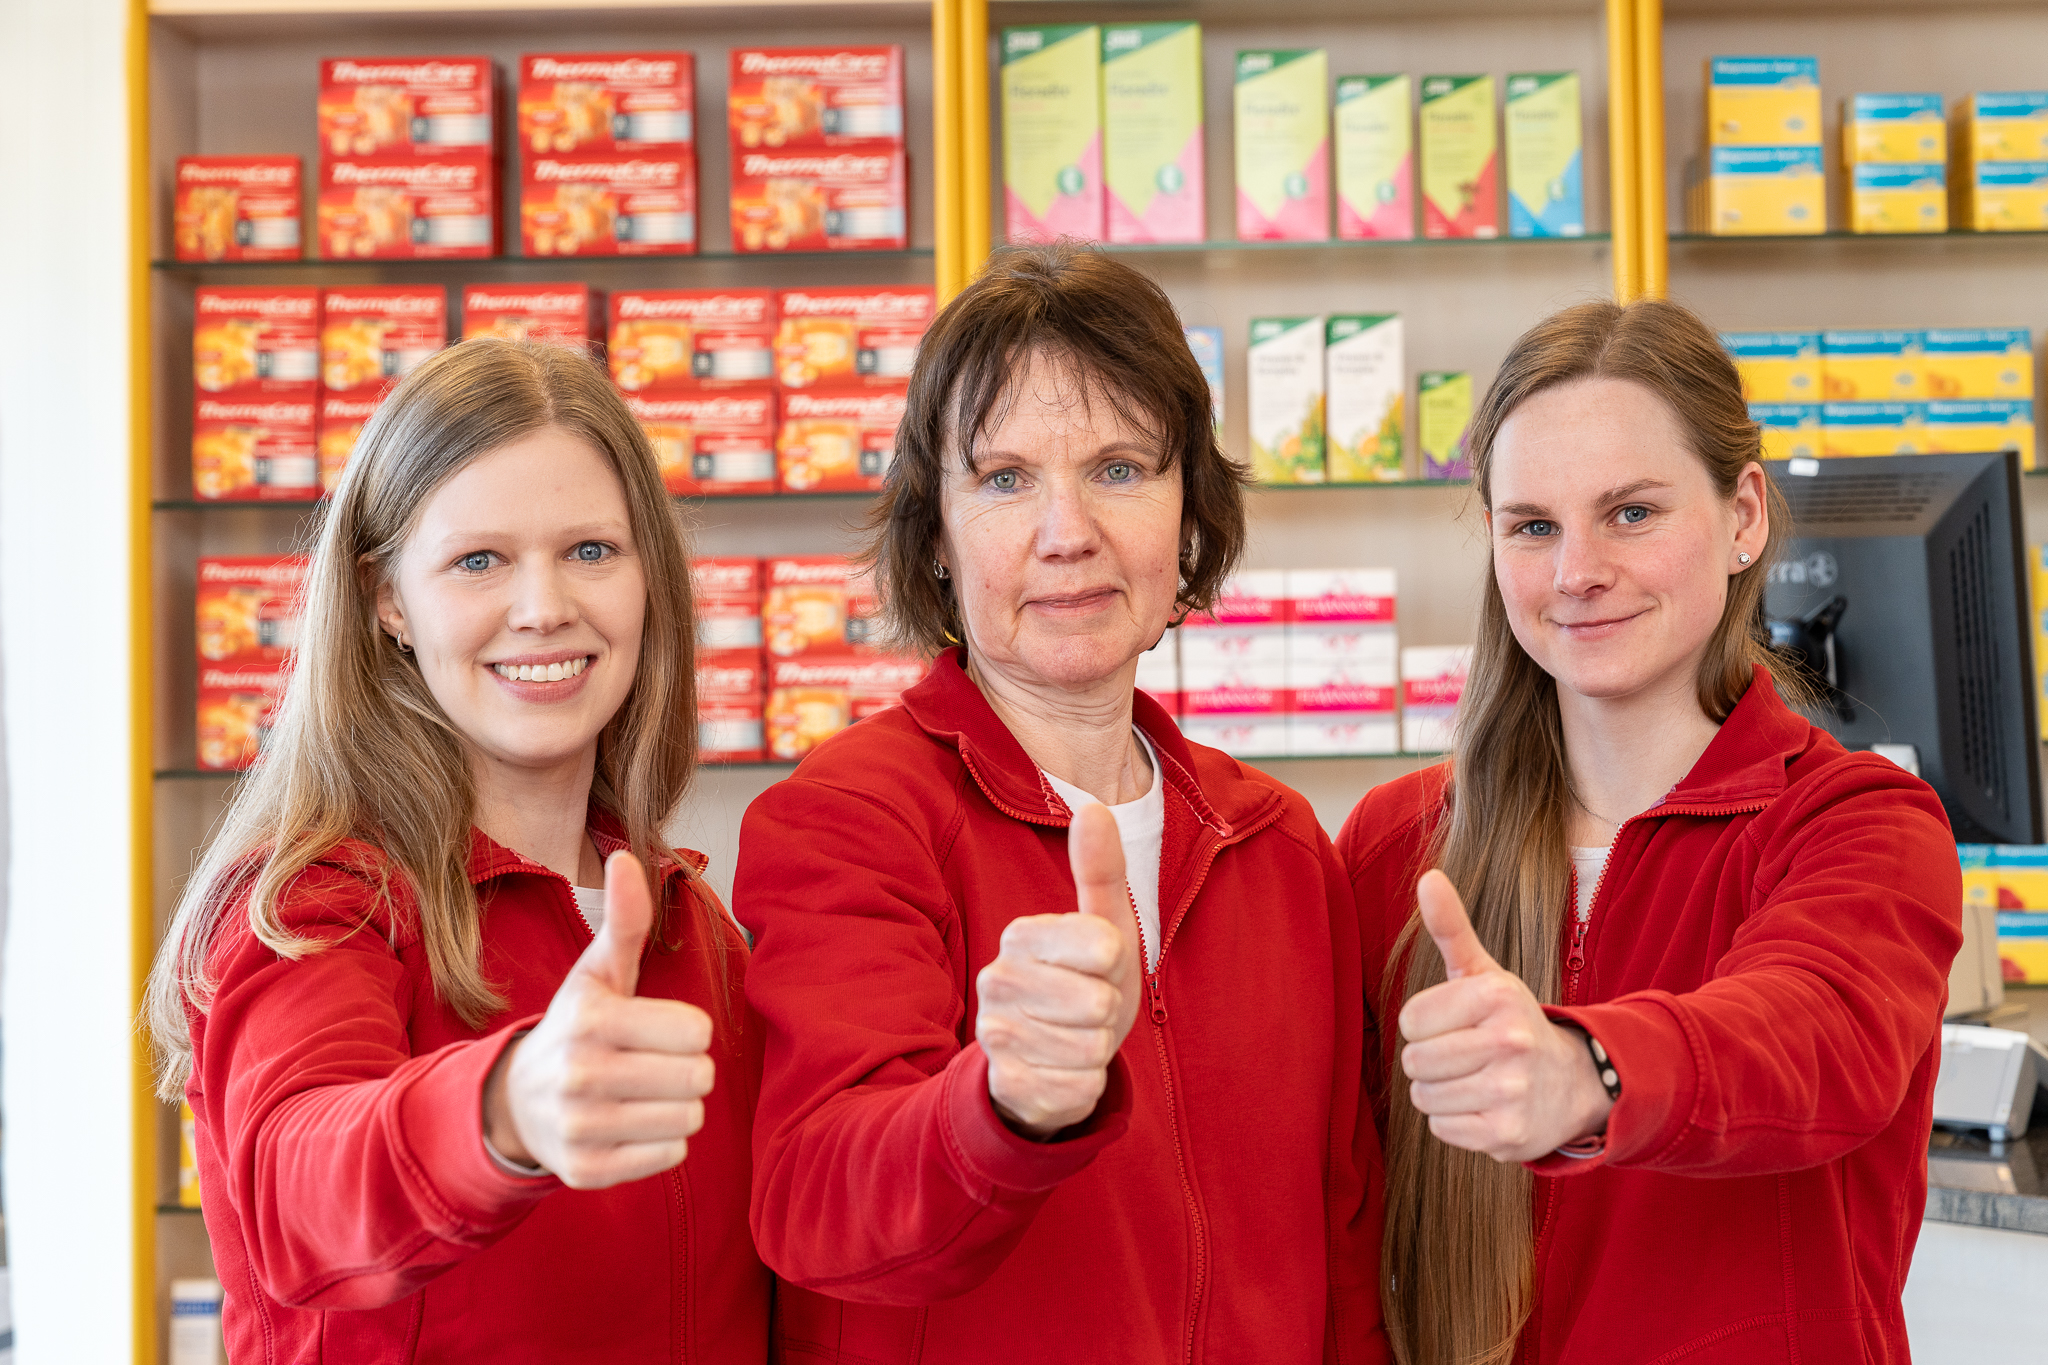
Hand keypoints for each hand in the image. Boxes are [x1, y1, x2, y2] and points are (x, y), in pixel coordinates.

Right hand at [481, 851, 715, 1187]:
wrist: (517, 1101)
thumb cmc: (577, 1025)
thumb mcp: (598, 972)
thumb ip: (625, 919)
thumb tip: (626, 856)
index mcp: (590, 1020)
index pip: (697, 1031)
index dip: (686, 1029)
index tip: (654, 1028)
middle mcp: (581, 1076)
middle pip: (698, 1077)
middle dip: (686, 1068)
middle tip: (651, 1063)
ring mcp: (581, 1128)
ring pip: (689, 1119)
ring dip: (676, 1106)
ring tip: (639, 1093)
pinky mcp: (587, 1171)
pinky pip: (670, 1156)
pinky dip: (660, 1142)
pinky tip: (627, 1123)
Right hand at [976, 804, 1143, 1138]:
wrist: (1049, 1059)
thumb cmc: (1082, 982)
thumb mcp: (1103, 925)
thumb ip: (1099, 869)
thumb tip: (1092, 806)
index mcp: (1020, 935)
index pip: (1103, 947)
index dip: (1116, 962)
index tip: (1097, 965)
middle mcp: (997, 981)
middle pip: (1098, 1003)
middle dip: (1107, 1012)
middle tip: (1087, 1008)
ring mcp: (996, 1036)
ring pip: (1091, 1048)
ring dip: (1096, 1049)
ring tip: (1074, 1038)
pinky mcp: (1007, 1085)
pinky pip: (1079, 1086)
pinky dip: (1084, 1084)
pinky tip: (1062, 1071)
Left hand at [1397, 870, 1613, 1162]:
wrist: (1573, 1082)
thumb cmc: (1510, 1022)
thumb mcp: (1484, 972)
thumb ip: (1451, 927)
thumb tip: (1427, 877)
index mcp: (1497, 995)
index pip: (1410, 1020)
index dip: (1425, 1025)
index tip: (1457, 1024)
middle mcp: (1509, 1041)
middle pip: (1414, 1061)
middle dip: (1430, 1061)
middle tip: (1465, 1055)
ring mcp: (1511, 1091)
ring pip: (1425, 1097)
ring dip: (1441, 1092)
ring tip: (1475, 1080)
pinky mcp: (1509, 1135)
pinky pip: (1442, 1129)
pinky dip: (1455, 1122)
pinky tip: (1485, 1106)